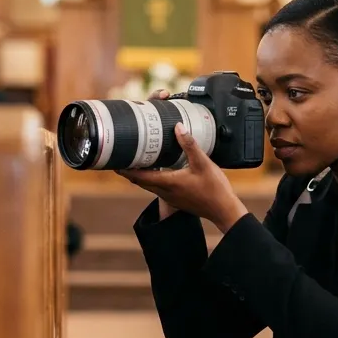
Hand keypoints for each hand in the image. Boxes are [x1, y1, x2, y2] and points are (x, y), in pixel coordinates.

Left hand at [119, 122, 249, 232]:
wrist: (223, 210)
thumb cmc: (214, 189)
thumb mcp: (203, 163)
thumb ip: (189, 144)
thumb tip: (177, 127)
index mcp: (167, 183)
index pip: (137, 176)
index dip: (124, 168)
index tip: (114, 160)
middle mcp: (164, 191)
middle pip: (138, 180)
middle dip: (128, 169)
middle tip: (122, 155)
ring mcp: (169, 196)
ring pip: (147, 184)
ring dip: (139, 173)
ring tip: (135, 159)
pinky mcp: (175, 198)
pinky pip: (157, 186)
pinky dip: (151, 177)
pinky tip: (157, 168)